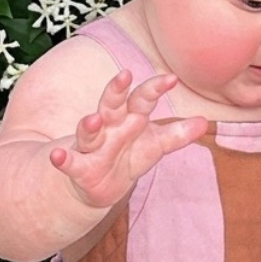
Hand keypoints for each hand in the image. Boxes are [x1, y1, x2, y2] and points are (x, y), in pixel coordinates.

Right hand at [49, 69, 207, 207]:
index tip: (171, 79)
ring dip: (89, 124)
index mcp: (129, 118)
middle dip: (117, 91)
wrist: (99, 185)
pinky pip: (70, 162)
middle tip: (125, 75)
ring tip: (94, 118)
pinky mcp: (79, 167)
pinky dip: (62, 159)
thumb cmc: (128, 157)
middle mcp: (109, 127)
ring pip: (89, 131)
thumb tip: (203, 122)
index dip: (155, 89)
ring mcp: (92, 145)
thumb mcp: (154, 147)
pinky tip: (57, 156)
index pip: (142, 99)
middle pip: (112, 105)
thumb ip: (176, 135)